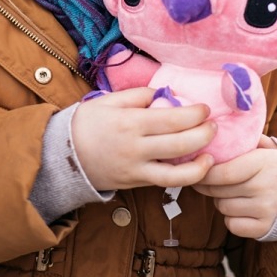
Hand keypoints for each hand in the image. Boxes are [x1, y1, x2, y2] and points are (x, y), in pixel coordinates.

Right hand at [71, 87, 216, 191]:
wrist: (64, 155)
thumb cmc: (86, 124)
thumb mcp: (106, 100)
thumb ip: (137, 95)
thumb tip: (164, 95)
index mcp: (129, 122)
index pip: (172, 118)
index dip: (194, 114)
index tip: (204, 109)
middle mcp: (136, 147)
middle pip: (180, 143)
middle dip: (204, 133)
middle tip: (213, 125)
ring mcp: (137, 168)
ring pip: (178, 171)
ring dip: (202, 160)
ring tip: (211, 150)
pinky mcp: (137, 182)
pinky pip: (168, 182)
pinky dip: (188, 176)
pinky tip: (198, 167)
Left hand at [193, 136, 276, 238]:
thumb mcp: (269, 148)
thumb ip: (245, 141)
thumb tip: (214, 134)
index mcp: (264, 164)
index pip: (222, 173)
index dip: (204, 173)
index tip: (197, 168)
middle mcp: (265, 188)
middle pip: (218, 191)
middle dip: (208, 186)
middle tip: (211, 180)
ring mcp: (266, 210)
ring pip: (223, 208)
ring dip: (221, 201)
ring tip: (233, 193)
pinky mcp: (266, 228)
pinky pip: (232, 225)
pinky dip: (232, 219)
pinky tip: (242, 209)